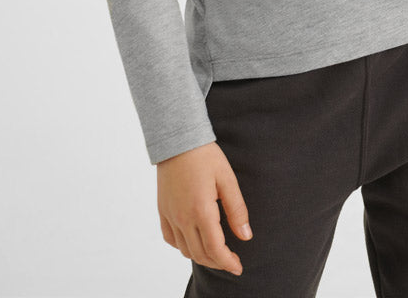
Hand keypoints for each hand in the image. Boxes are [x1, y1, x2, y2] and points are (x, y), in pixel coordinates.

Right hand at [157, 141, 252, 275]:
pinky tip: (194, 240)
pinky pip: (171, 239)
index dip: (228, 263)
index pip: (215, 249)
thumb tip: (245, 236)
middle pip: (200, 254)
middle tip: (232, 260)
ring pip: (185, 250)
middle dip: (218, 262)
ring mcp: (170, 215)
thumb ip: (237, 210)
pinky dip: (183, 246)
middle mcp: (183, 217)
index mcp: (201, 210)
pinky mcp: (162, 210)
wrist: (177, 140)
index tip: (238, 267)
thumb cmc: (205, 156)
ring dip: (202, 256)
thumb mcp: (227, 179)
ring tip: (216, 251)